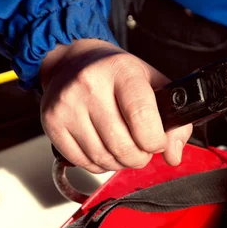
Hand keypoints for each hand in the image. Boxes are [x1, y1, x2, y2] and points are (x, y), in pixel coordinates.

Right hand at [40, 39, 192, 172]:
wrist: (73, 63)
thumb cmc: (117, 76)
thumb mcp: (152, 85)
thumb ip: (174, 121)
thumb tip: (173, 156)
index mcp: (121, 71)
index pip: (142, 117)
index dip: (155, 141)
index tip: (157, 142)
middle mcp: (90, 85)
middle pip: (123, 146)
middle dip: (139, 157)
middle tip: (141, 148)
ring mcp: (68, 105)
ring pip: (104, 159)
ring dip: (120, 163)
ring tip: (123, 147)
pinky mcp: (52, 123)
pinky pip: (84, 163)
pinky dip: (100, 164)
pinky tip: (104, 148)